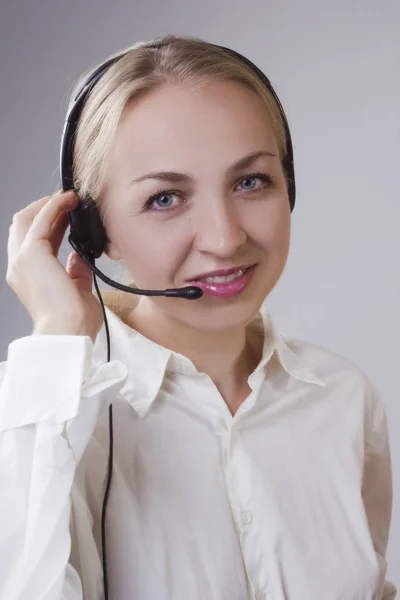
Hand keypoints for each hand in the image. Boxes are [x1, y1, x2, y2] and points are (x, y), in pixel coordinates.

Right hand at [6, 189, 103, 342]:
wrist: (68, 333)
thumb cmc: (75, 322)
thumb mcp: (77, 291)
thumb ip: (76, 272)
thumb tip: (78, 258)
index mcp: (29, 278)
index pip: (35, 242)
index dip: (50, 224)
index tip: (68, 214)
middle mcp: (20, 267)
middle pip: (23, 226)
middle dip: (44, 209)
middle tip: (66, 201)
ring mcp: (22, 259)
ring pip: (26, 219)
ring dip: (48, 204)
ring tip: (68, 197)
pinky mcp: (32, 253)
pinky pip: (41, 220)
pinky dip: (54, 206)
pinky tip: (68, 200)